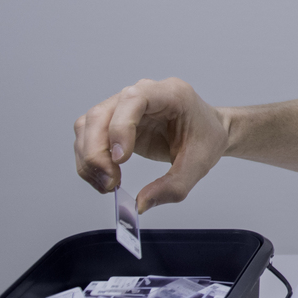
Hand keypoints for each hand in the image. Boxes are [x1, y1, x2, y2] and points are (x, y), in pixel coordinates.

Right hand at [73, 78, 228, 212]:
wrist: (209, 132)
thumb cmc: (206, 137)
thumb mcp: (199, 164)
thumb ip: (173, 186)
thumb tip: (141, 203)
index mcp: (169, 94)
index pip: (133, 98)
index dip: (120, 127)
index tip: (122, 158)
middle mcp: (143, 94)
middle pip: (101, 114)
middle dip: (97, 152)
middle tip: (110, 182)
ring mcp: (124, 106)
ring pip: (88, 125)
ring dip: (89, 158)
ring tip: (107, 183)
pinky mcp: (114, 122)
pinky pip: (89, 136)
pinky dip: (90, 160)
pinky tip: (104, 177)